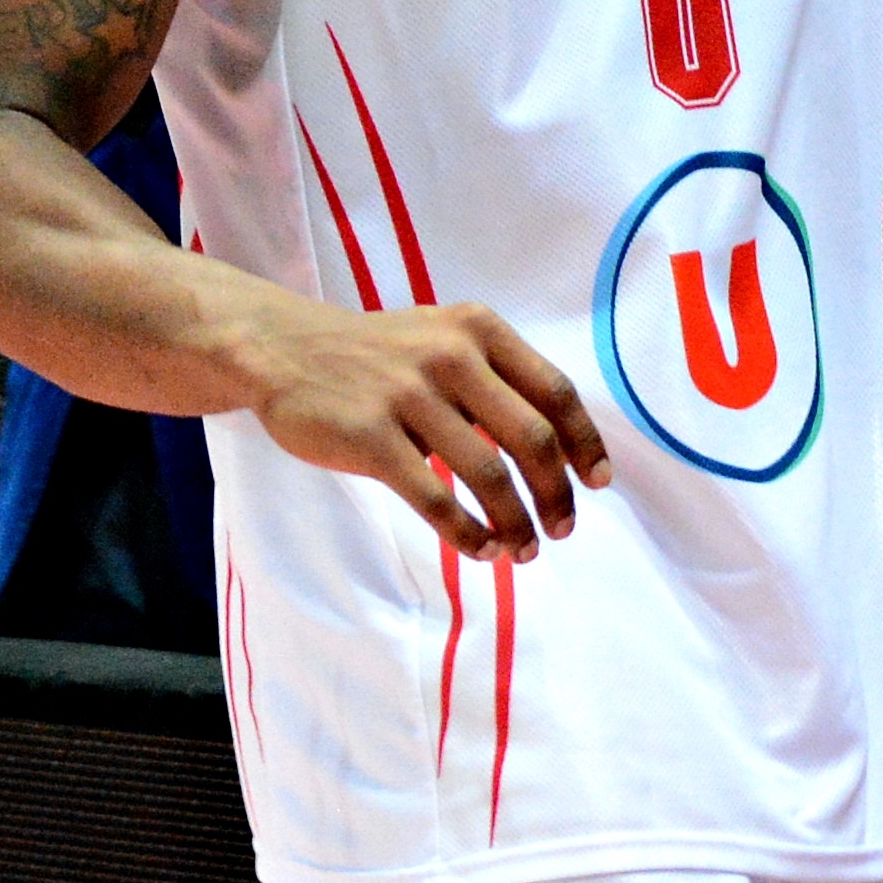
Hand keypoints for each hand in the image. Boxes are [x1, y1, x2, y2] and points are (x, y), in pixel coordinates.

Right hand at [244, 299, 612, 558]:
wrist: (284, 349)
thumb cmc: (374, 355)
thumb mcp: (440, 340)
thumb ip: (492, 379)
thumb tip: (555, 451)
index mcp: (478, 330)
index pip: (555, 391)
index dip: (585, 443)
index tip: (598, 483)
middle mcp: (451, 356)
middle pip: (532, 437)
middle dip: (556, 493)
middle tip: (562, 530)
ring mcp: (409, 395)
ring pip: (488, 473)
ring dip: (516, 521)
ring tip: (523, 551)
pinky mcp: (370, 436)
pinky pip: (434, 497)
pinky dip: (467, 531)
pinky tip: (480, 549)